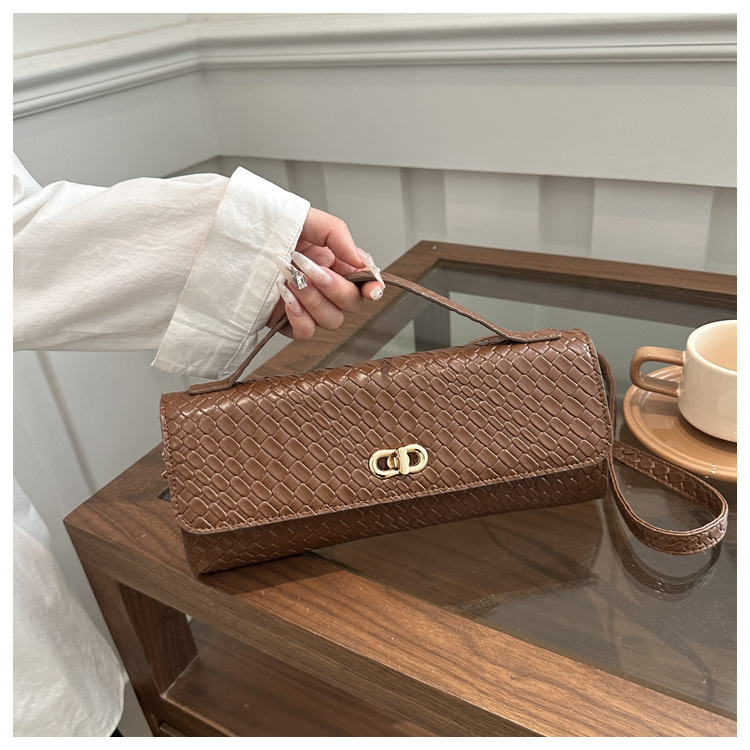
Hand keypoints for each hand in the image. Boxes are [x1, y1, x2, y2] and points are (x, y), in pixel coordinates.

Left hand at [267, 208, 384, 339]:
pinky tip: (286, 297)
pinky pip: (306, 332)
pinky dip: (299, 317)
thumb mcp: (312, 221)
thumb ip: (340, 237)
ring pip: (331, 321)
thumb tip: (360, 261)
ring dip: (313, 300)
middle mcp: (328, 288)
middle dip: (334, 288)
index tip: (371, 290)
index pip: (366, 283)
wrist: (239, 239)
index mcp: (339, 264)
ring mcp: (310, 306)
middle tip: (311, 270)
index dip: (373, 289)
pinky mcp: (289, 321)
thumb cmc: (274, 227)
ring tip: (292, 278)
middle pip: (351, 304)